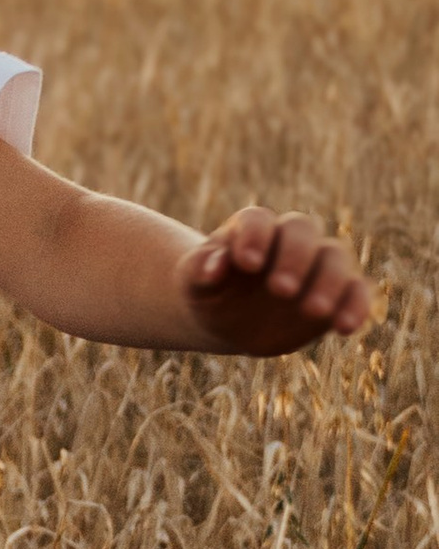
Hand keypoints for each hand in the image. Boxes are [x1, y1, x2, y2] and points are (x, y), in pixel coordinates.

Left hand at [182, 207, 374, 354]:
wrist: (226, 318)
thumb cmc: (208, 291)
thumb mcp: (193, 282)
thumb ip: (200, 269)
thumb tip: (215, 266)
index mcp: (251, 229)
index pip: (258, 220)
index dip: (255, 237)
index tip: (247, 264)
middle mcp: (288, 239)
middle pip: (303, 230)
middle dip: (294, 258)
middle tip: (280, 290)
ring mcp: (314, 265)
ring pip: (334, 256)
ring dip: (328, 281)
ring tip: (314, 311)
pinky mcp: (334, 293)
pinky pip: (355, 291)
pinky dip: (355, 306)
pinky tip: (345, 328)